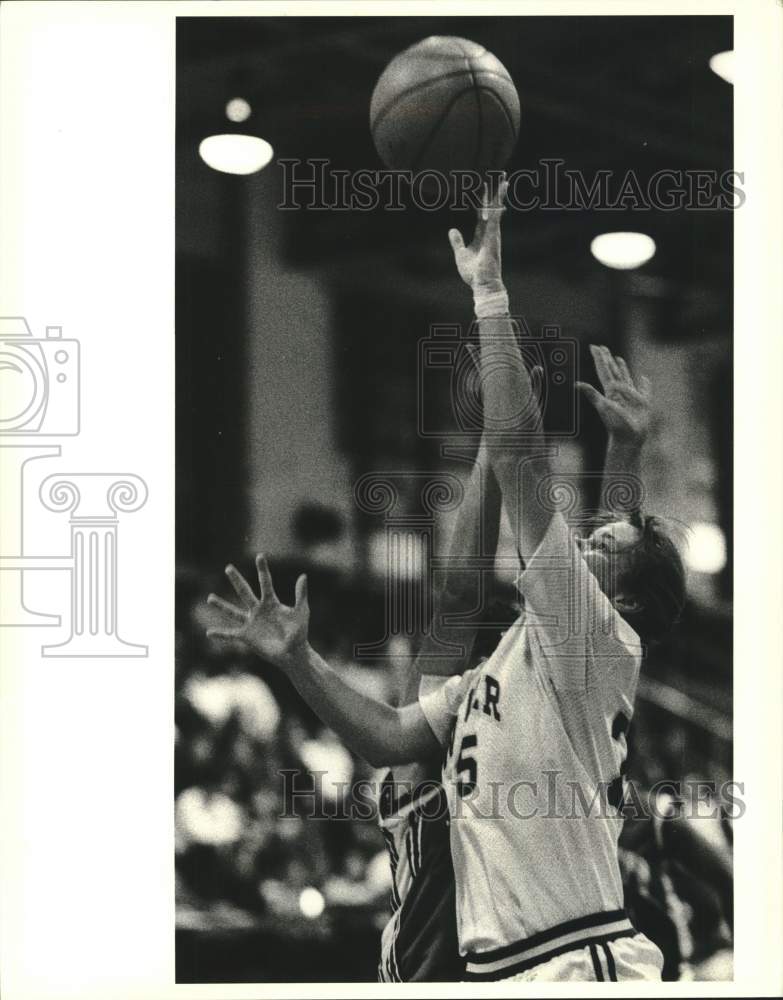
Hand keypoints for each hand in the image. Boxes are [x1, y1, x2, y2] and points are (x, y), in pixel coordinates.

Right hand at [206, 556, 308, 669]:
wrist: (294, 654)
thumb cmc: (299, 633)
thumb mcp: (302, 612)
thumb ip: (301, 594)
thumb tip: (303, 576)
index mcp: (271, 603)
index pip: (265, 583)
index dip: (263, 569)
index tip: (260, 556)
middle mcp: (258, 610)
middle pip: (244, 592)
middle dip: (236, 580)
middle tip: (228, 567)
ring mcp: (251, 623)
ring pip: (233, 612)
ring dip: (221, 605)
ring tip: (209, 598)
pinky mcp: (247, 637)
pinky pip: (230, 635)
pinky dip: (220, 634)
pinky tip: (209, 633)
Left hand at [448, 175, 508, 292]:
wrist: (482, 284)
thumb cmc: (474, 273)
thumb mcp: (461, 254)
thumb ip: (457, 242)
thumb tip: (452, 230)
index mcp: (482, 235)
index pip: (482, 213)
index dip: (483, 200)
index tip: (484, 187)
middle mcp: (490, 232)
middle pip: (492, 207)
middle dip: (494, 192)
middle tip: (499, 175)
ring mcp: (493, 234)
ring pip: (496, 210)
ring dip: (499, 195)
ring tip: (504, 180)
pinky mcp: (494, 238)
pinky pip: (495, 220)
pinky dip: (496, 208)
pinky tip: (498, 198)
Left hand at [576, 345, 651, 444]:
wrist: (628, 439)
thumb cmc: (616, 424)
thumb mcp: (603, 406)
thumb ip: (592, 394)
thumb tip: (576, 384)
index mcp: (610, 391)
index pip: (604, 370)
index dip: (600, 359)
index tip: (594, 347)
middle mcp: (618, 392)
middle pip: (612, 371)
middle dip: (607, 360)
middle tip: (602, 348)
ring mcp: (629, 397)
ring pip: (625, 378)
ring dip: (621, 368)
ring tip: (618, 358)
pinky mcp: (641, 403)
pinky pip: (643, 390)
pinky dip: (644, 384)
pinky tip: (643, 378)